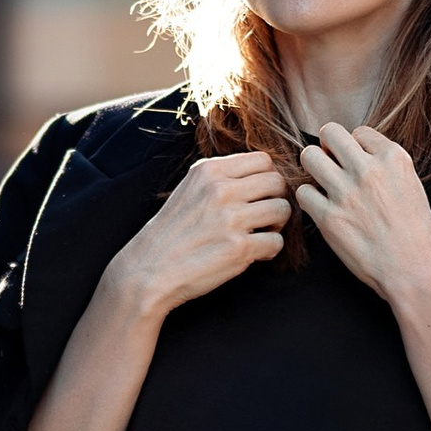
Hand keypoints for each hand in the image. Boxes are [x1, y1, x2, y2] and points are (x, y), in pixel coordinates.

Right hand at [111, 151, 291, 317]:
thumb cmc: (170, 233)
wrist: (147, 270)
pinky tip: (253, 254)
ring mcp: (231, 218)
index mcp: (209, 171)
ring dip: (277, 226)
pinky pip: (276, 242)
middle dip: (277, 199)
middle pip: (278, 182)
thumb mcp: (189, 189)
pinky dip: (269, 250)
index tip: (260, 195)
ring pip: (282, 210)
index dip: (268, 178)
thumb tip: (261, 177)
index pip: (263, 160)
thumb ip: (220, 179)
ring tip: (260, 235)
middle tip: (265, 217)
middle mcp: (221, 190)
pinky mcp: (238, 248)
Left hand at [295, 123, 430, 312]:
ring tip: (323, 183)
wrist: (415, 269)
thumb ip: (386, 166)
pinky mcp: (329, 217)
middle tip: (331, 164)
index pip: (359, 131)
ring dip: (313, 167)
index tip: (356, 163)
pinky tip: (321, 208)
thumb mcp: (411, 185)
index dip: (354, 146)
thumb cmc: (417, 233)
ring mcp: (347, 192)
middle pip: (329, 133)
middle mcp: (369, 169)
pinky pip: (303, 192)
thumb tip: (360, 156)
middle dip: (327, 146)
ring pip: (309, 156)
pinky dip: (309, 199)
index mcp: (393, 158)